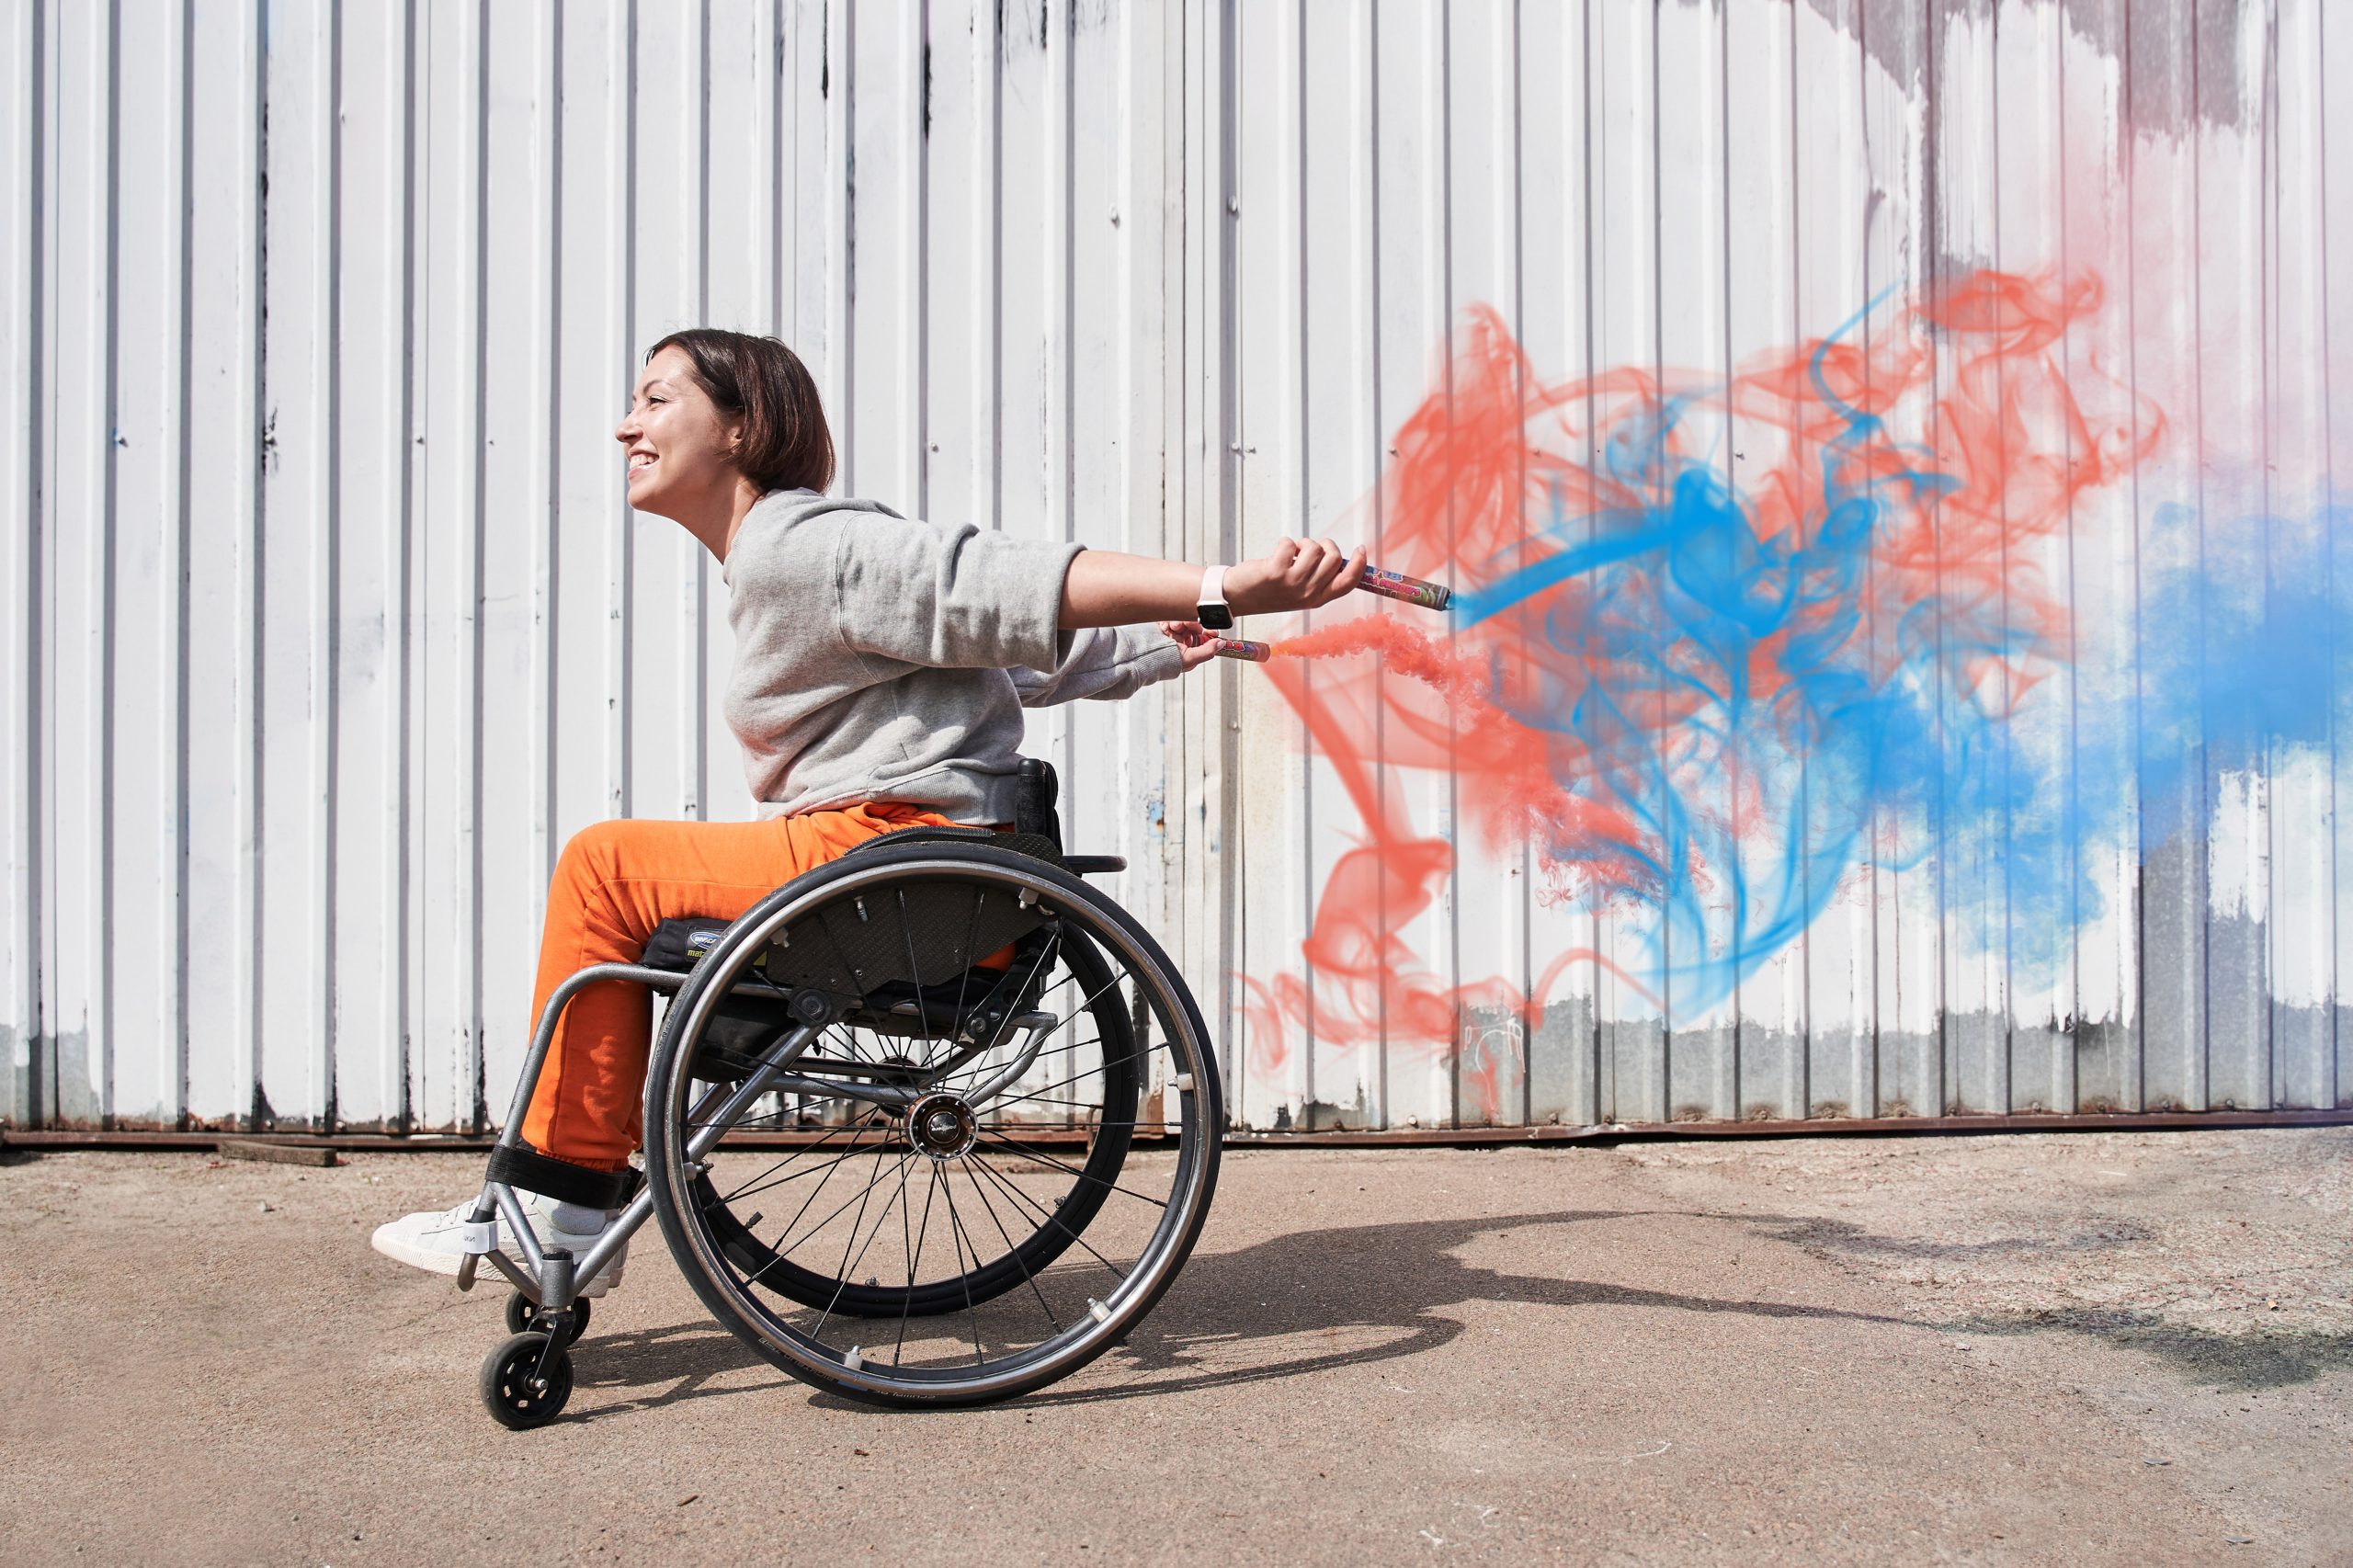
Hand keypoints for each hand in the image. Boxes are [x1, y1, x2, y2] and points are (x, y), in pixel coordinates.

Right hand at [1160, 621, 1221, 670]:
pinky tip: (1166, 626)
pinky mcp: (1163, 626)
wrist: (1146, 656)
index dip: (1208, 632)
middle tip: (1186, 626)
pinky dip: (1169, 620)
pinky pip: (1170, 617)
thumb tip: (1221, 644)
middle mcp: (1182, 641)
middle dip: (1191, 624)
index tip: (1210, 629)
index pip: (1204, 638)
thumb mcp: (1190, 659)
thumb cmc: (1165, 663)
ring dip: (1179, 622)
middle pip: (1194, 626)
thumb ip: (1207, 651)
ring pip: (1183, 620)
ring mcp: (1173, 633)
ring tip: (1173, 627)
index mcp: (1191, 650)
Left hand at [1224, 537, 1361, 617]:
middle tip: (1309, 548)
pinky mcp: (1276, 572)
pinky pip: (1291, 543)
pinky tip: (1276, 554)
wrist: (1238, 597)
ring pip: (1315, 548)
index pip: (1348, 583)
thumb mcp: (1299, 591)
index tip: (1361, 549)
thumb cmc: (1270, 590)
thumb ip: (1319, 578)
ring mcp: (1292, 583)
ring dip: (1303, 543)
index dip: (1359, 564)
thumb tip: (1338, 558)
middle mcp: (1308, 594)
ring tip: (1291, 553)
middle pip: (1334, 558)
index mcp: (1317, 599)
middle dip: (1325, 545)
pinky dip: (1285, 542)